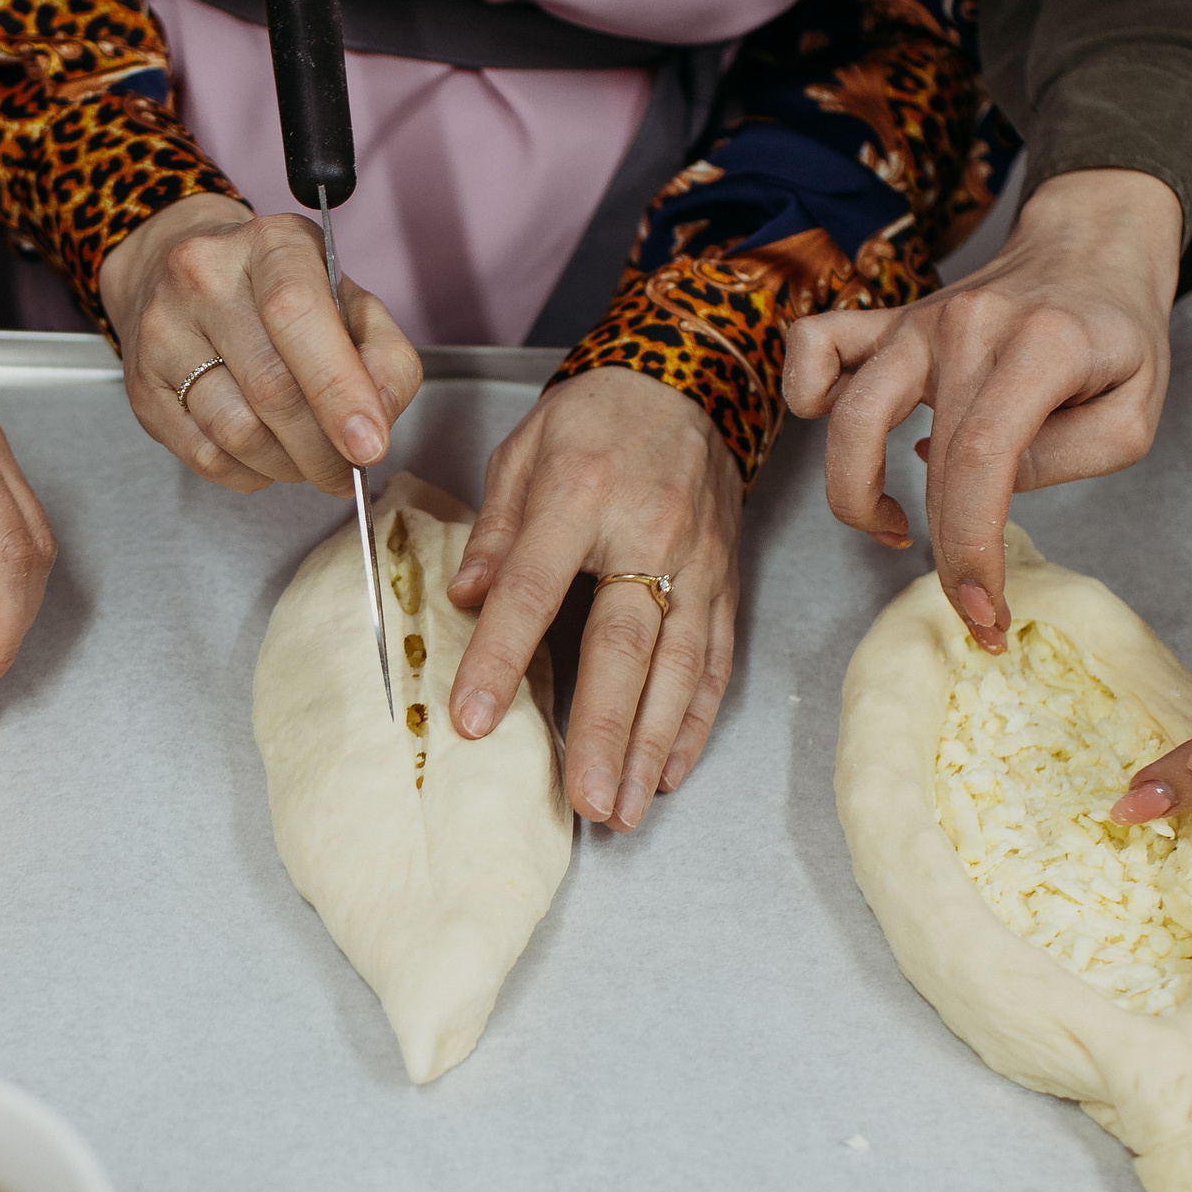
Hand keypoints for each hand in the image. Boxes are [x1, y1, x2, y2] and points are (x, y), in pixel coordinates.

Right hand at [99, 193, 420, 495]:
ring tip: (307, 460)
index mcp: (270, 244)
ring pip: (237, 431)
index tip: (369, 445)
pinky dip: (250, 472)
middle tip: (348, 472)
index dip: (339, 389)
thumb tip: (378, 420)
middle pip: (271, 387)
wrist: (175, 276)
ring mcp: (163, 332)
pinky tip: (265, 457)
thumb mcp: (346, 299)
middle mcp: (204, 277)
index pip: (298, 315)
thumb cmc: (276, 293)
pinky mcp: (142, 388)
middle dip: (323, 449)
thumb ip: (381, 355)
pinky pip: (205, 456)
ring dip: (288, 465)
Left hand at [447, 368, 742, 829]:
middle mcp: (652, 535)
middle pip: (626, 645)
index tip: (474, 719)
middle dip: (607, 730)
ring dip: (653, 746)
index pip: (534, 588)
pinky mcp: (729, 584)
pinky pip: (716, 662)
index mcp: (582, 495)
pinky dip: (695, 723)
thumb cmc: (594, 420)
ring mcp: (701, 564)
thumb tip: (462, 599)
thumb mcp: (524, 450)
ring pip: (681, 668)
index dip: (501, 656)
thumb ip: (495, 529)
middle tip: (588, 802)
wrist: (689, 381)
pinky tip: (671, 771)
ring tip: (626, 810)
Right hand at [783, 168, 1180, 650]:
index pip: (982, 460)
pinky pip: (814, 346)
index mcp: (1041, 347)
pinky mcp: (889, 321)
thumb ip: (1068, 458)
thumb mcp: (1136, 411)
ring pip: (845, 412)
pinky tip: (838, 427)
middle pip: (925, 460)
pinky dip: (807, 392)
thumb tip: (989, 489)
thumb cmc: (1119, 334)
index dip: (970, 547)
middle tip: (970, 603)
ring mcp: (918, 321)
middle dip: (942, 552)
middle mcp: (967, 329)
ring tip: (893, 525)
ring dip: (854, 491)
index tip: (982, 609)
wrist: (1092, 243)